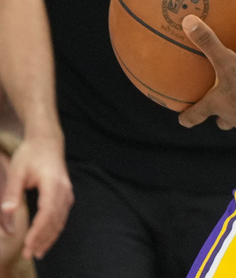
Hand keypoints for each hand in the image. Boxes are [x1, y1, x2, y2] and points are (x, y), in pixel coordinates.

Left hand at [1, 135, 71, 258]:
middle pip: (56, 220)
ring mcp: (67, 192)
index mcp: (53, 184)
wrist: (47, 142)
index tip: (28, 244)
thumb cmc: (31, 155)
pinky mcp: (66, 194)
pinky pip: (62, 216)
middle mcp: (64, 190)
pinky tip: (46, 238)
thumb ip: (12, 192)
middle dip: (43, 239)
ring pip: (61, 220)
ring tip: (37, 252)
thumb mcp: (17, 171)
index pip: (47, 212)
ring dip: (50, 237)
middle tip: (29, 254)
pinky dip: (54, 229)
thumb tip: (5, 211)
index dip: (38, 230)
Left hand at [178, 16, 235, 133]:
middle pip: (220, 121)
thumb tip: (187, 22)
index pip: (193, 116)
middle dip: (218, 115)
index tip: (182, 117)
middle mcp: (229, 117)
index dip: (187, 117)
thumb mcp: (227, 62)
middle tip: (219, 104)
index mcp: (215, 105)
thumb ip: (209, 44)